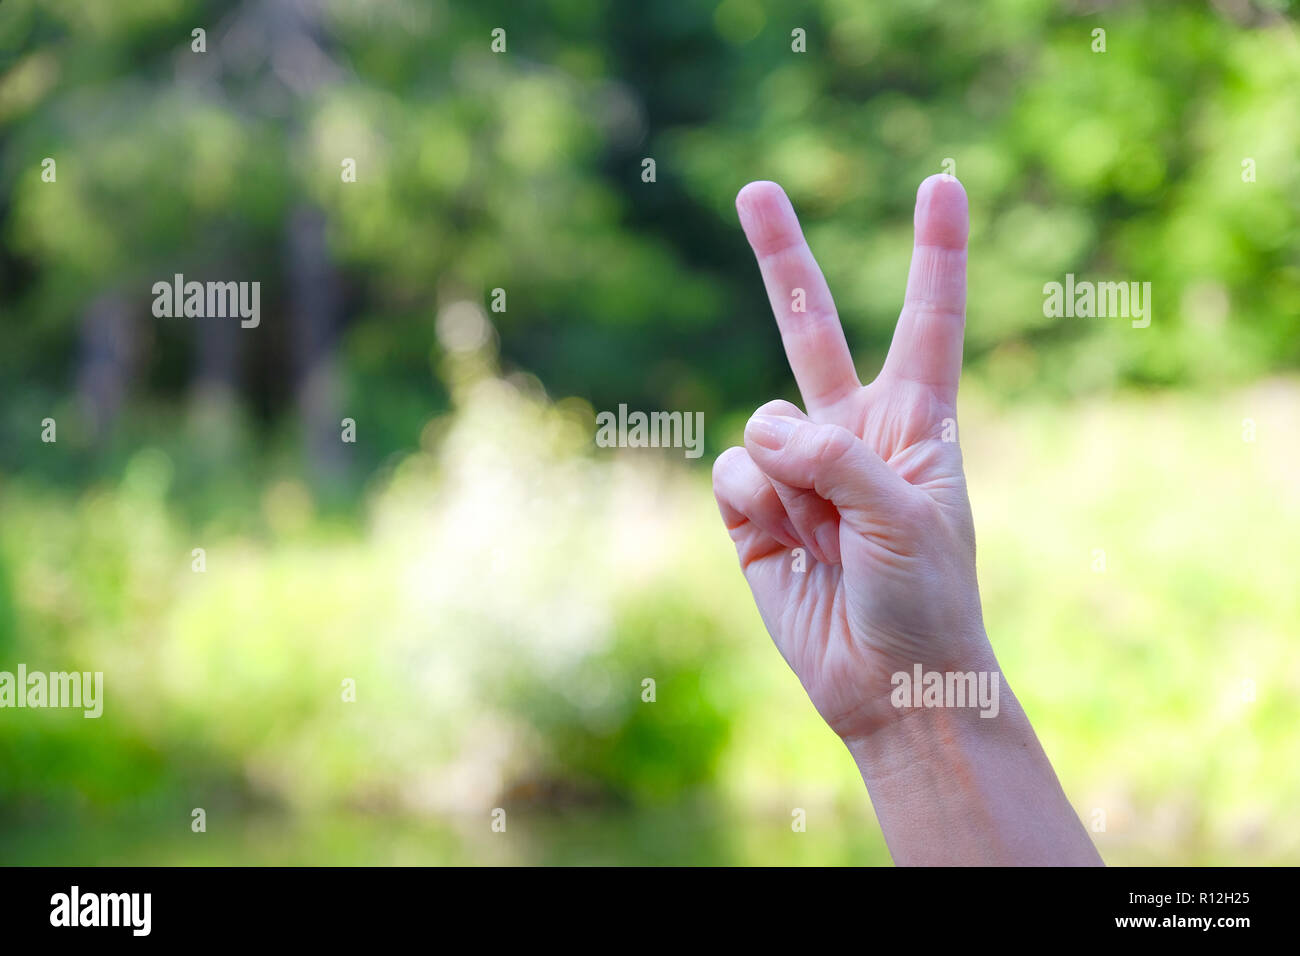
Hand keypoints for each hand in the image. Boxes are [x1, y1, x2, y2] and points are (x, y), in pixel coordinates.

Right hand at [713, 174, 991, 741]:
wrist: (887, 686)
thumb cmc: (924, 599)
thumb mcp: (905, 517)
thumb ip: (838, 455)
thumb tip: (761, 433)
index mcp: (915, 423)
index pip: (927, 321)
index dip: (933, 253)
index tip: (939, 184)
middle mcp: (851, 434)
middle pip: (810, 328)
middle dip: (781, 258)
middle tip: (754, 188)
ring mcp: (797, 471)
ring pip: (761, 424)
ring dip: (788, 478)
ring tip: (824, 535)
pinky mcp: (752, 511)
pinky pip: (731, 472)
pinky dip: (754, 502)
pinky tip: (784, 542)